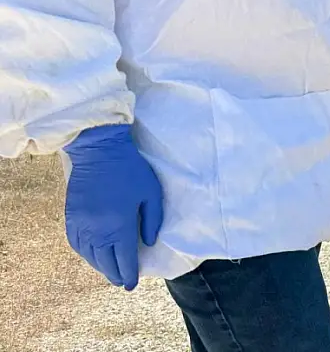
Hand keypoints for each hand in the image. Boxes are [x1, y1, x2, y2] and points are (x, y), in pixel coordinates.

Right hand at [63, 124, 163, 290]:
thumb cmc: (131, 170)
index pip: (124, 260)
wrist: (99, 151)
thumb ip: (152, 221)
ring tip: (110, 272)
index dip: (129, 274)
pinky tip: (93, 256)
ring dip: (100, 267)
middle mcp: (97, 230)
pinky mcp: (70, 217)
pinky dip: (85, 255)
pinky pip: (76, 244)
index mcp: (119, 225)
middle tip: (123, 282)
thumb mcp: (151, 194)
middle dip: (115, 274)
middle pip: (105, 262)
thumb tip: (148, 243)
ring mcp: (81, 225)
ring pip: (89, 256)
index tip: (132, 284)